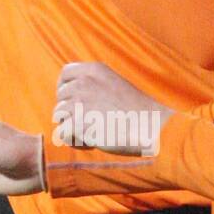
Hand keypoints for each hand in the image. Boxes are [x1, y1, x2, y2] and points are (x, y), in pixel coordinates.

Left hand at [52, 62, 173, 156]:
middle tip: (93, 125)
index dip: (65, 89)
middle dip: (71, 113)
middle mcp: (84, 82)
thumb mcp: (116, 86)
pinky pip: (63, 133)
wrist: (153, 128)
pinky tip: (92, 144)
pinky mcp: (78, 122)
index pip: (65, 74)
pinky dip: (74, 142)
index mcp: (94, 70)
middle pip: (60, 99)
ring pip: (59, 116)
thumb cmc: (139, 112)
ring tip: (94, 134)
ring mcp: (80, 101)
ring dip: (73, 128)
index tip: (73, 103)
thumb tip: (70, 94)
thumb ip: (94, 85)